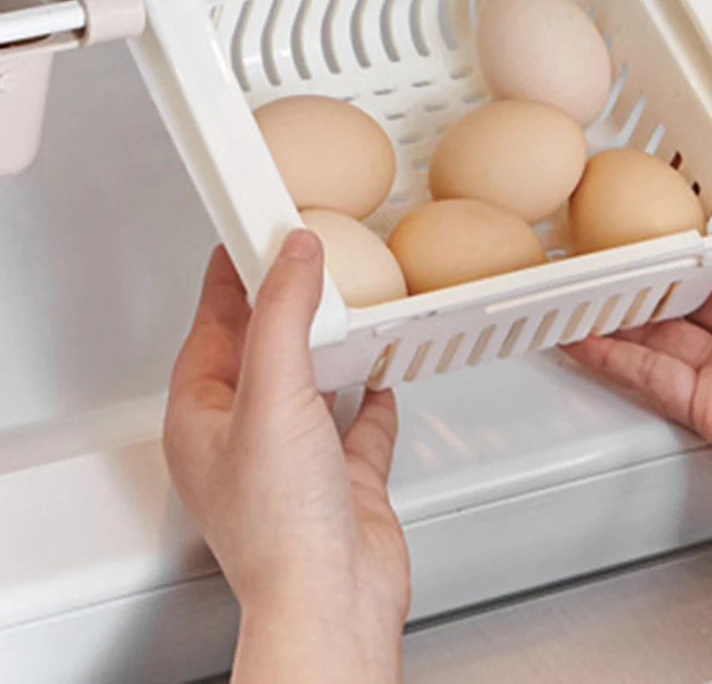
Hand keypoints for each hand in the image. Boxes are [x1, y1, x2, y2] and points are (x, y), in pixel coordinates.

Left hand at [164, 231, 408, 683]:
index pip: (211, 328)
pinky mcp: (344, 480)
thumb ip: (283, 314)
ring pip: (311, 384)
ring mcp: (297, 460)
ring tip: (348, 308)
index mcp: (204, 419)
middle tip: (306, 261)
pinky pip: (357, 424)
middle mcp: (247, 438)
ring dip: (330, 347)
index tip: (245, 237)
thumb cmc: (280, 524)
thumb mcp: (273, 394)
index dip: (228, 280)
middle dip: (283, 306)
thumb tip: (293, 253)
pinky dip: (370, 397)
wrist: (334, 598)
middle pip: (263, 351)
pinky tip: (383, 376)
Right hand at [566, 121, 711, 511]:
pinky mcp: (709, 405)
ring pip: (666, 329)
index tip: (695, 191)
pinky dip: (612, 355)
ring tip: (595, 276)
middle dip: (666, 262)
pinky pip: (649, 374)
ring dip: (629, 306)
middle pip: (702, 286)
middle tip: (630, 231)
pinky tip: (586, 332)